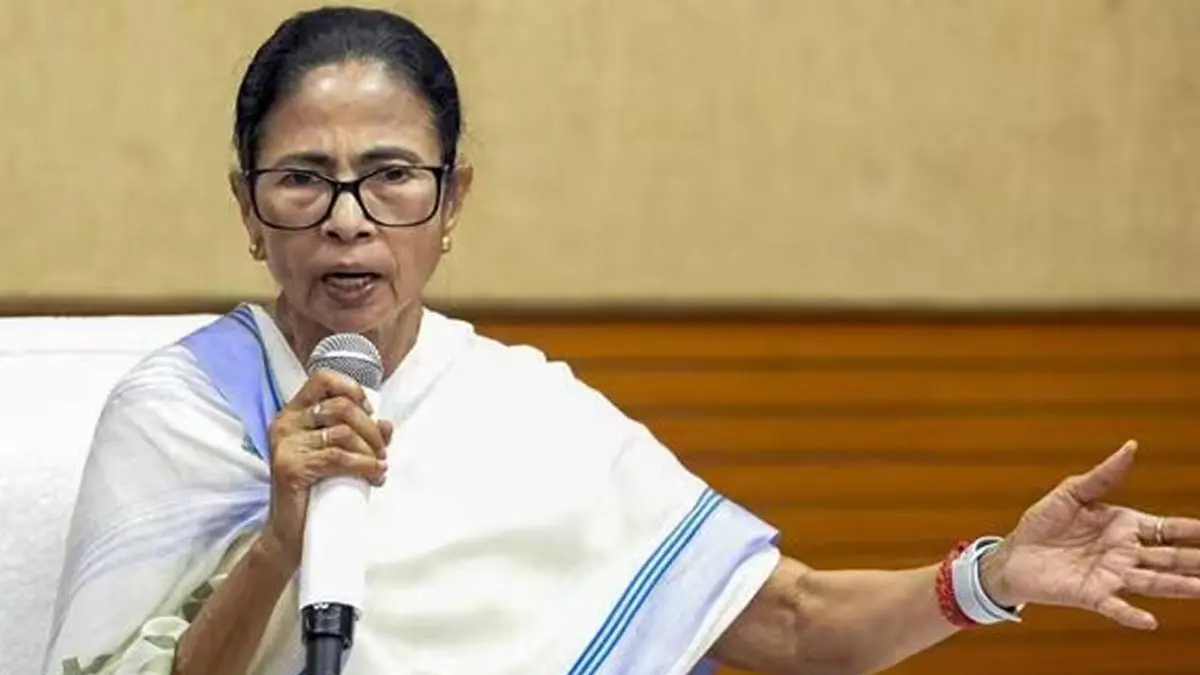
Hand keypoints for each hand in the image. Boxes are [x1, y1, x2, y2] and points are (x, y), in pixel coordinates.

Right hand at [259, 369, 392, 570]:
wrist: (291, 533)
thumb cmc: (317, 490)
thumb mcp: (341, 455)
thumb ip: (361, 435)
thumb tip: (387, 424)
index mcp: (294, 414)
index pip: (323, 379)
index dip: (352, 389)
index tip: (369, 412)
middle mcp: (285, 424)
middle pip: (341, 406)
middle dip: (371, 429)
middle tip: (382, 451)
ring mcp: (285, 444)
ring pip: (343, 433)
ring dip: (370, 450)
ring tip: (378, 467)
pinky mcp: (290, 467)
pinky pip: (338, 457)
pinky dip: (364, 465)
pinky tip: (374, 475)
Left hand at [980, 440, 1199, 629]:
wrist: (1014, 553)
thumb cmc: (1043, 523)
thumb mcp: (1071, 493)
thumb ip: (1102, 475)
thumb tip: (1131, 446)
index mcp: (1125, 526)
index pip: (1168, 529)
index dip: (1193, 531)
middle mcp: (1125, 553)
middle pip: (1170, 558)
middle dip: (1195, 561)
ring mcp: (1111, 575)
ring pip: (1152, 582)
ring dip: (1177, 586)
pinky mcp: (1092, 594)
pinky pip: (1115, 606)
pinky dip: (1131, 614)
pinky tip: (1150, 621)